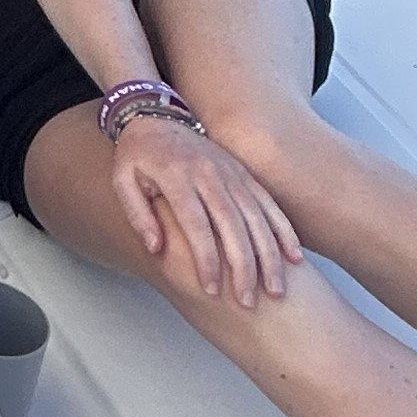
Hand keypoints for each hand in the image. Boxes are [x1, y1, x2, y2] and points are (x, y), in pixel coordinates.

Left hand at [112, 114, 301, 305]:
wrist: (155, 115)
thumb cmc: (136, 155)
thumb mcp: (122, 180)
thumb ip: (138, 214)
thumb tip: (155, 247)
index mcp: (177, 176)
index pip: (196, 224)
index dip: (206, 259)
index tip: (212, 289)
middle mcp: (209, 173)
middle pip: (233, 225)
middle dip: (244, 266)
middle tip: (249, 301)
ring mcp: (231, 172)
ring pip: (257, 217)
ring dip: (269, 255)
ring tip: (277, 289)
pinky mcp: (243, 173)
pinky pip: (268, 203)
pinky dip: (283, 231)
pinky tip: (294, 257)